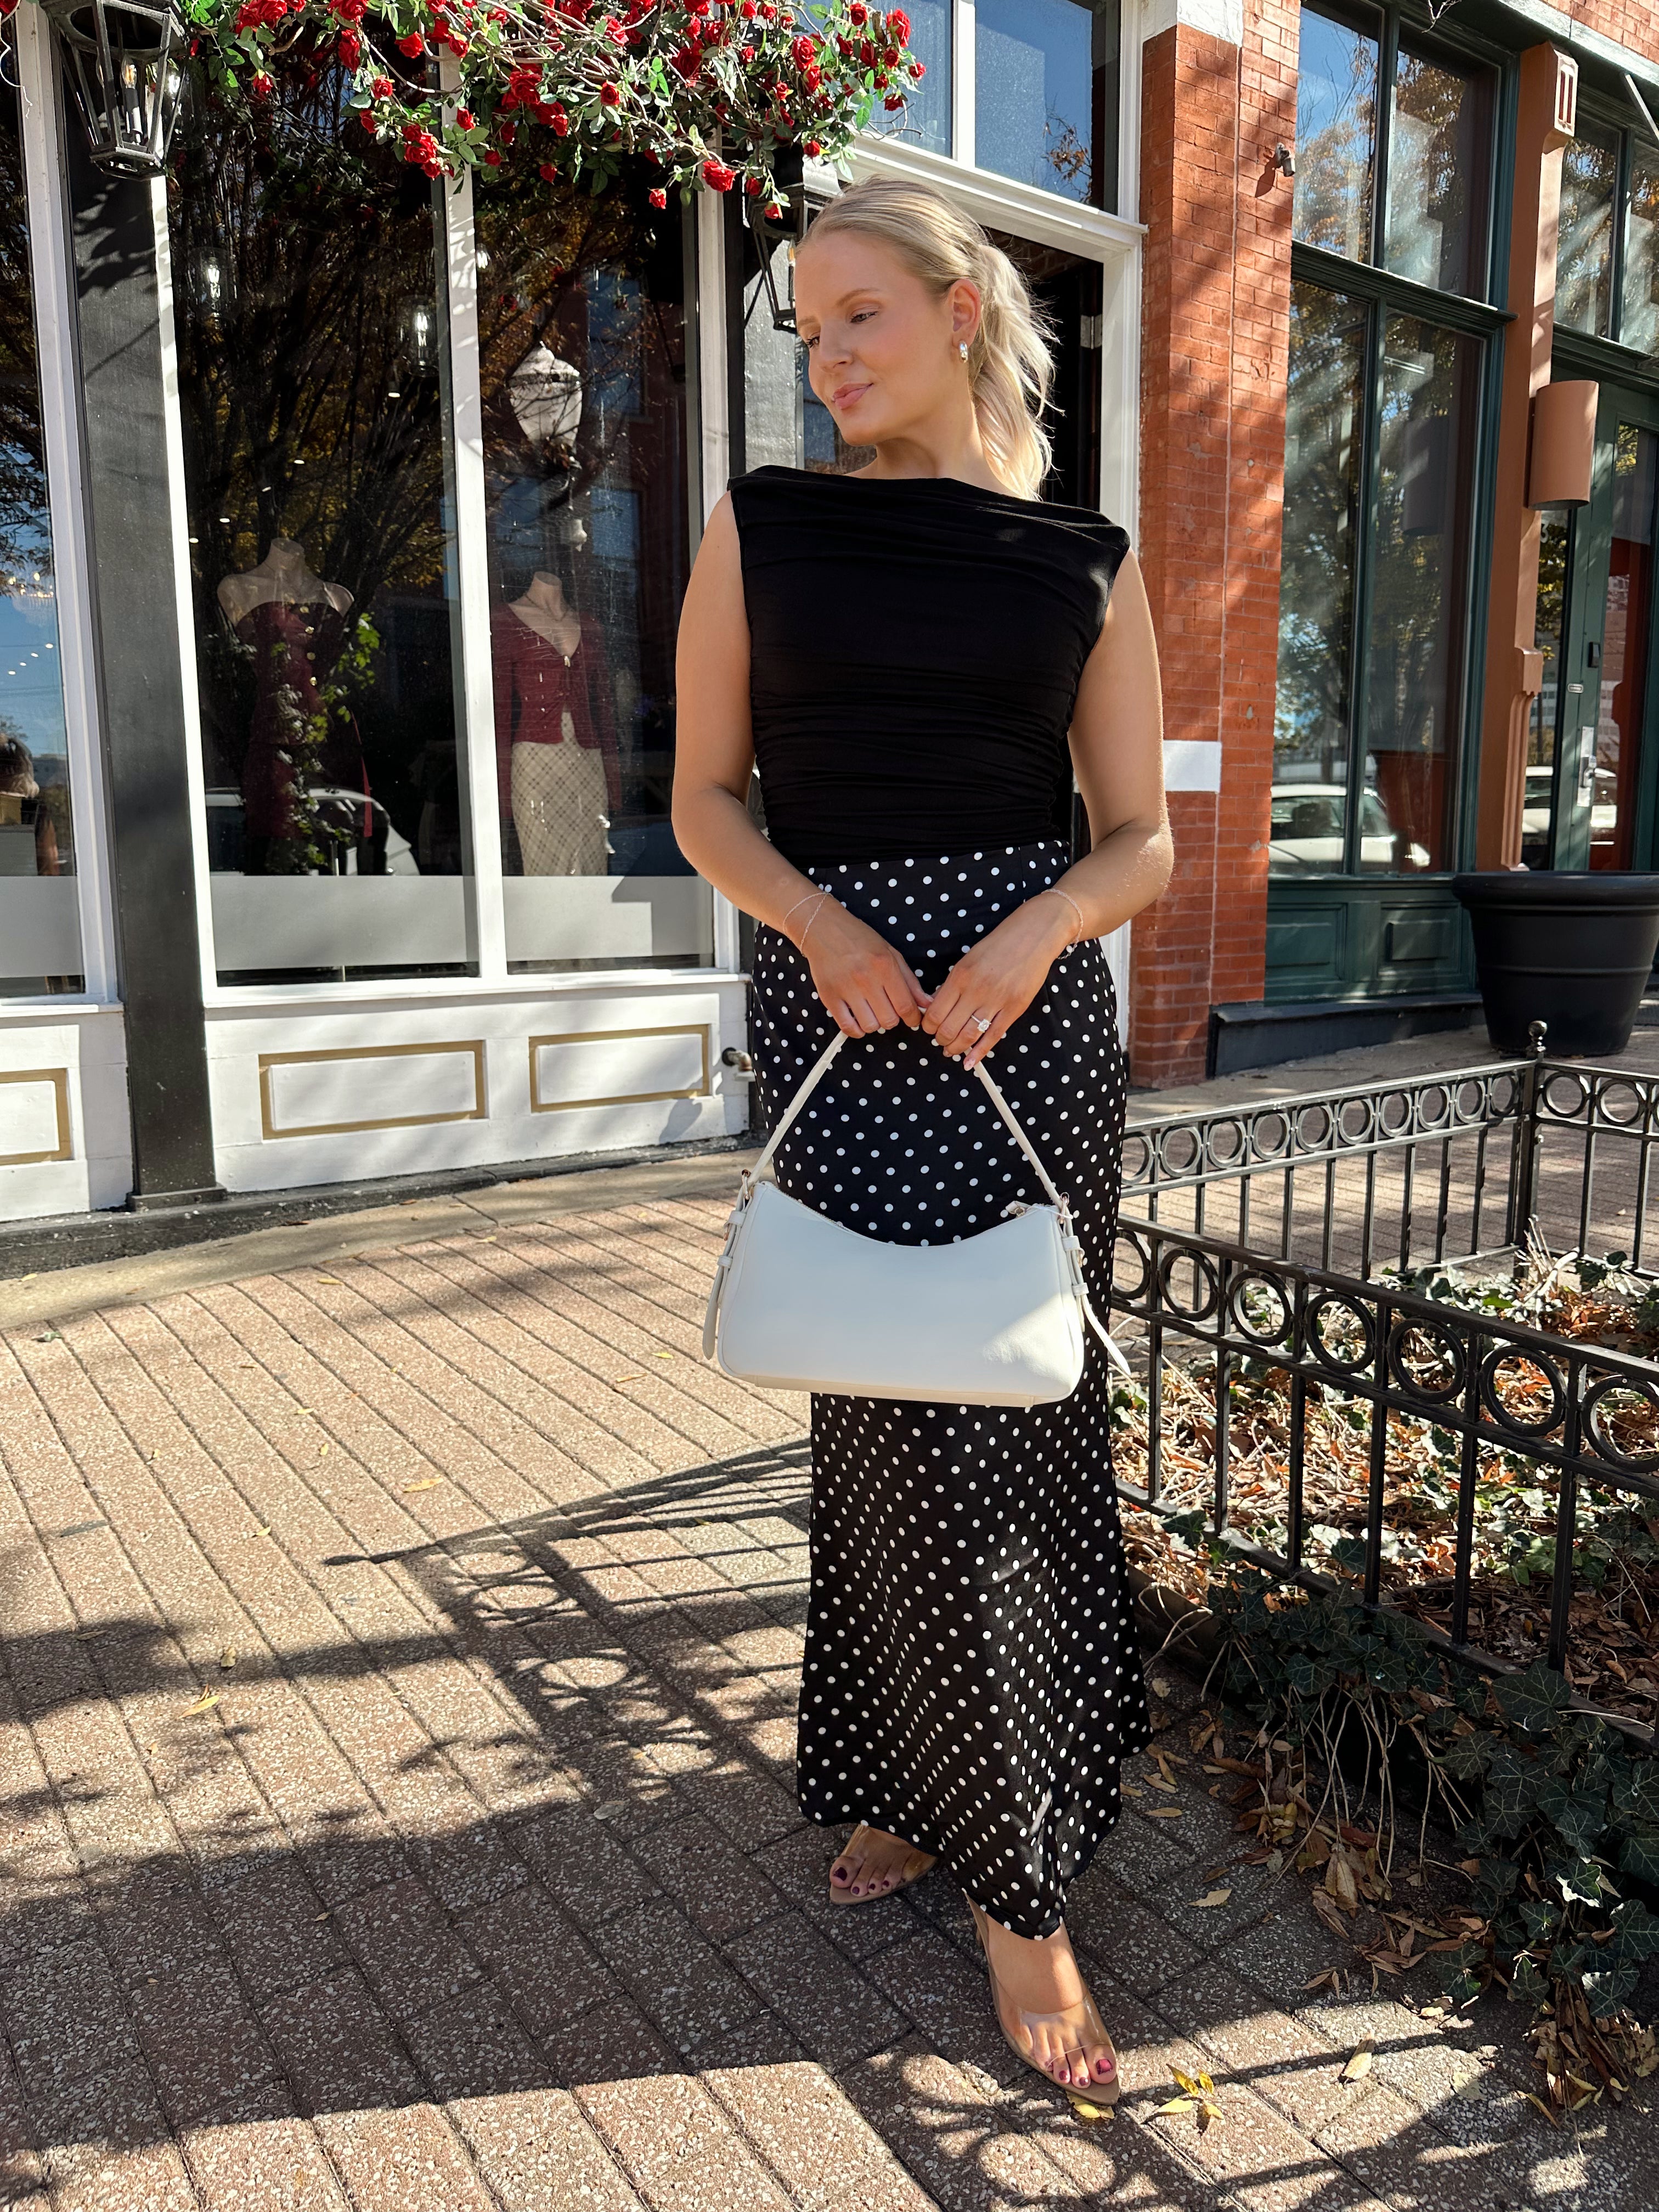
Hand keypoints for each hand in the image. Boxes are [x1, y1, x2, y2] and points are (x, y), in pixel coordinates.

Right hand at [800, 899, 931, 1035]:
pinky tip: (858, 1019)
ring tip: (872, 1012)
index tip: (912, 1020)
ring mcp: (846, 989)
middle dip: (893, 1019)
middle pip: (889, 1020)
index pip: (906, 1006)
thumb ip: (910, 981)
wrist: (823, 929)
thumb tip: (926, 1004)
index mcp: (885, 966)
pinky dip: (856, 1030)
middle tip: (888, 1009)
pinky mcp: (829, 997)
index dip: (913, 1019)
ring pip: (870, 1026)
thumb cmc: (860, 939)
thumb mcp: (891, 954)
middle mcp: (866, 978)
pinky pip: (847, 1027)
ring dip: (875, 1024)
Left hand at [923, 896, 1072, 1067]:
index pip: (935, 1012)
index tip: (929, 1028)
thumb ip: (953, 984)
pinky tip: (970, 1062)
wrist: (1033, 934)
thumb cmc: (999, 945)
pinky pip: (993, 1037)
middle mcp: (976, 990)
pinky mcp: (1014, 1009)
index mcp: (960, 976)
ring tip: (951, 1051)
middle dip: (940, 1040)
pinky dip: (979, 1053)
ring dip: (956, 1048)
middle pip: (948, 1029)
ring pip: (968, 1036)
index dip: (928, 1026)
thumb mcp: (968, 959)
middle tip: (940, 1041)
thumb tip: (938, 1007)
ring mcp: (996, 1001)